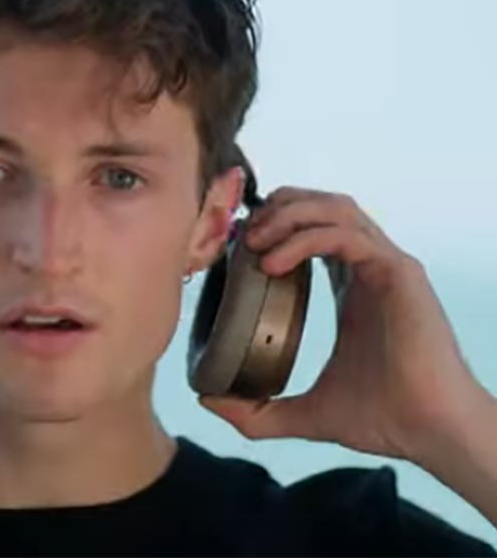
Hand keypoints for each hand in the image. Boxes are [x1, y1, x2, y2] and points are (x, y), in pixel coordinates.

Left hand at [198, 186, 487, 461]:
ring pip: (335, 208)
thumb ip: (257, 410)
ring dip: (288, 215)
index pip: (311, 228)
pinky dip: (306, 239)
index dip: (273, 225)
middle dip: (277, 208)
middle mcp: (369, 267)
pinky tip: (274, 263)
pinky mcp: (398, 273)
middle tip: (242, 236)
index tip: (236, 246)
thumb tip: (207, 401)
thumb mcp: (305, 412)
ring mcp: (386, 265)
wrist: (431, 433)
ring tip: (253, 242)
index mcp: (351, 285)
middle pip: (321, 205)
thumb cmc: (383, 419)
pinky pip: (347, 235)